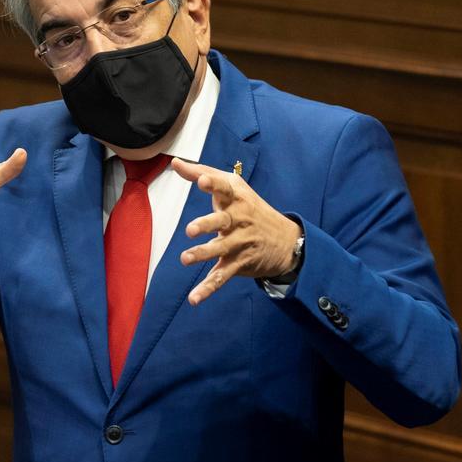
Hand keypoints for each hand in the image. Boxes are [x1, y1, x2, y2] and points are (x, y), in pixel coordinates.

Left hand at [172, 158, 301, 305]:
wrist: (286, 240)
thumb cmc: (250, 207)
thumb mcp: (232, 186)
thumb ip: (202, 173)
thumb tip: (174, 162)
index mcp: (237, 198)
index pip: (224, 189)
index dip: (213, 184)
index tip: (202, 180)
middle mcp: (239, 220)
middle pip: (222, 221)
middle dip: (207, 225)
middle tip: (191, 230)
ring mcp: (240, 243)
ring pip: (220, 250)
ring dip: (203, 255)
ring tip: (186, 259)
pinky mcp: (239, 263)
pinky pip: (222, 276)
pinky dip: (208, 288)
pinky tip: (194, 299)